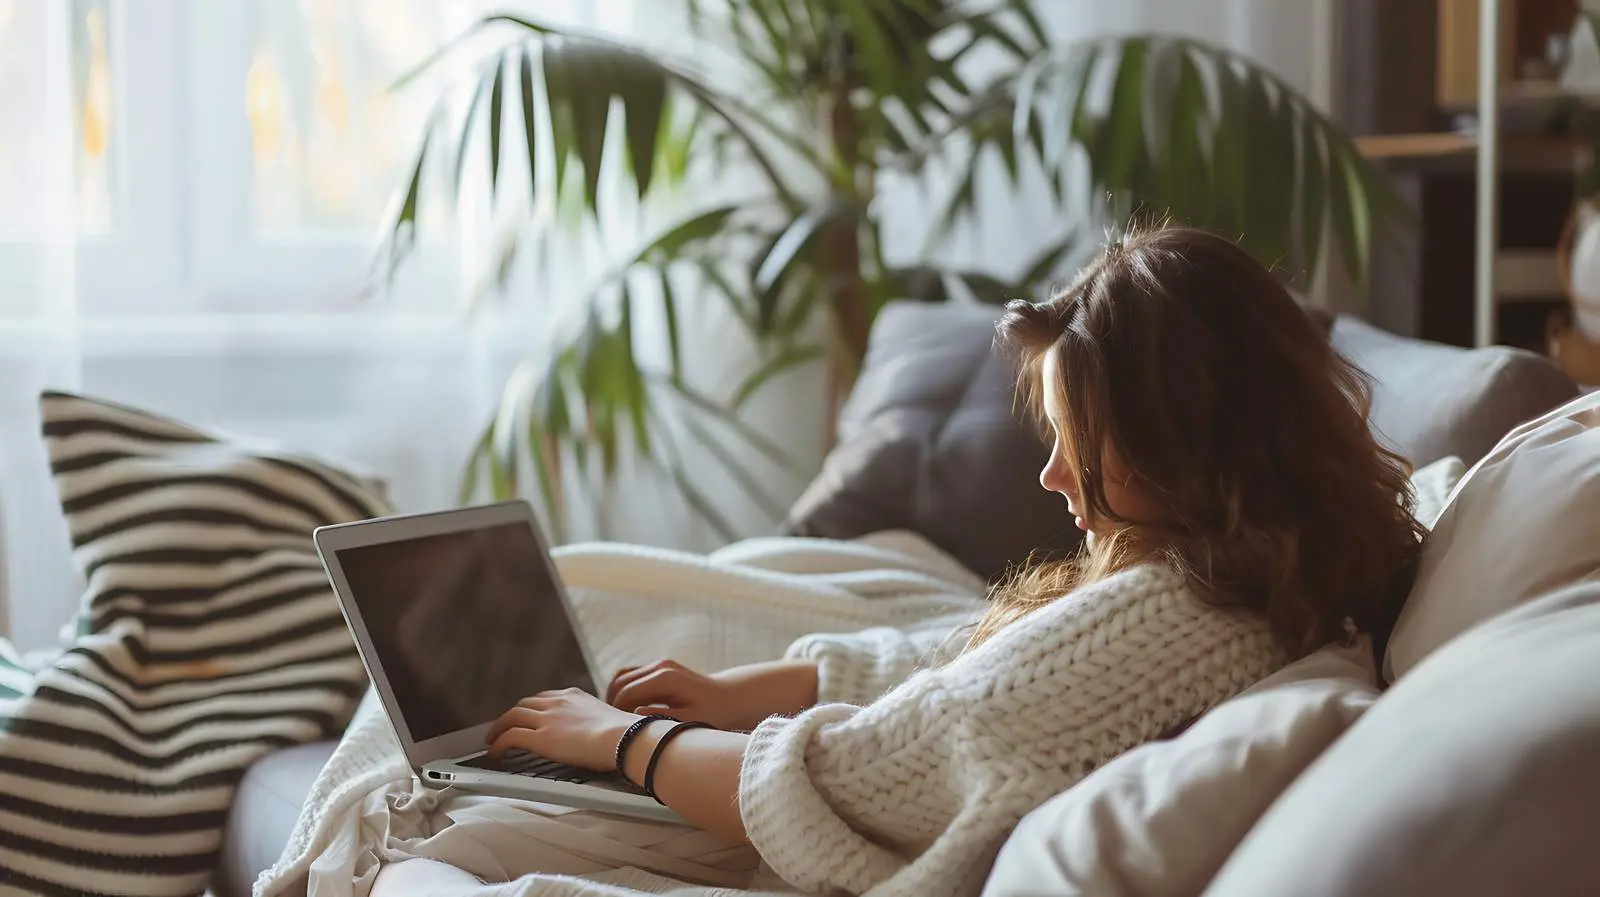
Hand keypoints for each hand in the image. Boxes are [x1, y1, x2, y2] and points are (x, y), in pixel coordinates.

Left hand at [484, 688, 640, 770]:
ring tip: (493, 740)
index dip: (532, 707)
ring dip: (499, 728)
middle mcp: (557, 703)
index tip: (528, 715)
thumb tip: (604, 737)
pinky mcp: (540, 737)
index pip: (545, 698)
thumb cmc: (625, 735)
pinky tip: (496, 753)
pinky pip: (510, 737)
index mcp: (574, 696)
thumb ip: (598, 723)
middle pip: (524, 704)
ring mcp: (547, 719)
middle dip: (511, 715)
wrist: (624, 738)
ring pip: (512, 717)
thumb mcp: (609, 719)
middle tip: (504, 727)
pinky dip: (499, 744)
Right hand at [605, 659, 818, 731]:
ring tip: (616, 721)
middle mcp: (659, 666)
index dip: (617, 714)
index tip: (618, 734)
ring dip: (614, 697)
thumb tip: (635, 716)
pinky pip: (631, 677)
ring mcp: (659, 665)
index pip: (626, 693)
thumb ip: (662, 718)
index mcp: (665, 678)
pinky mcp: (659, 669)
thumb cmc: (714, 713)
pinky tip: (626, 712)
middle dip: (611, 704)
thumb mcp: (691, 721)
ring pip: (621, 677)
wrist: (731, 698)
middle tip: (612, 729)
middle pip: (619, 682)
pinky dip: (623, 692)